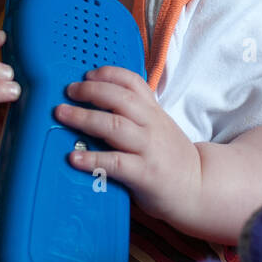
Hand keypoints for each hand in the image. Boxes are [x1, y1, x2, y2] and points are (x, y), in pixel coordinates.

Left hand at [55, 66, 201, 226]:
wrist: (199, 187)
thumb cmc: (171, 158)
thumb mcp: (158, 127)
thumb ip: (135, 115)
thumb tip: (97, 105)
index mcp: (153, 112)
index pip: (133, 82)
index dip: (108, 74)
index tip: (87, 74)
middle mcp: (151, 125)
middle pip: (119, 99)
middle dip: (91, 91)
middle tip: (69, 91)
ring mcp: (148, 148)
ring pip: (114, 125)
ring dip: (84, 117)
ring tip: (62, 114)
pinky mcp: (145, 174)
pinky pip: (116, 163)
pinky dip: (93, 159)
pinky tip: (74, 158)